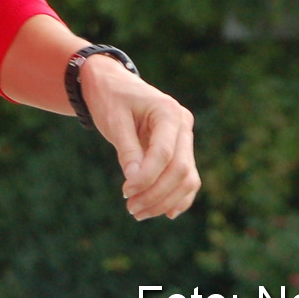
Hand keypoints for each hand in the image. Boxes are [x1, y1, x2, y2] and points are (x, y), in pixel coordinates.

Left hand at [81, 57, 200, 220]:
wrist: (112, 84)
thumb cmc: (111, 99)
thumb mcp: (114, 121)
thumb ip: (127, 150)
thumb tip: (135, 182)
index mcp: (169, 112)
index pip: (164, 154)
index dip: (147, 178)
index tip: (125, 192)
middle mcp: (183, 125)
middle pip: (180, 169)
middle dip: (156, 194)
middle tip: (131, 209)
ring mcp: (185, 138)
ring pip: (187, 178)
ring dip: (165, 200)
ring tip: (139, 212)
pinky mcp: (180, 150)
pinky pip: (187, 177)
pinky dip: (178, 197)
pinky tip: (165, 213)